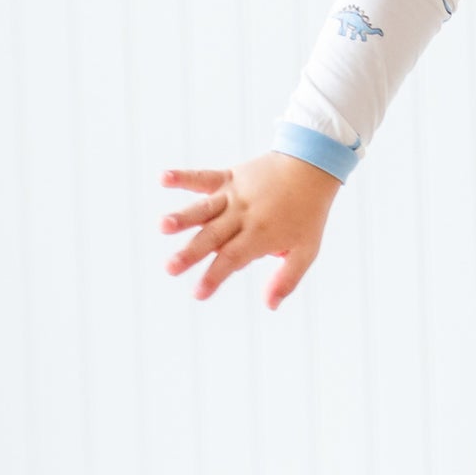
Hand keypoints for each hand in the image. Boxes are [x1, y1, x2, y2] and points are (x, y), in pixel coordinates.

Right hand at [158, 152, 341, 308]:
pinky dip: (184, 177)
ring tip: (163, 225)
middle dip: (191, 253)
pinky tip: (164, 178)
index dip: (215, 276)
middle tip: (170, 267)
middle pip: (213, 236)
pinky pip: (204, 177)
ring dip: (183, 217)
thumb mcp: (306, 250)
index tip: (198, 294)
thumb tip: (270, 306)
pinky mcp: (228, 178)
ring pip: (205, 208)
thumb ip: (287, 279)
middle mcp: (243, 215)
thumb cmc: (308, 214)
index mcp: (260, 235)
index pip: (233, 258)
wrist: (312, 168)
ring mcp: (233, 195)